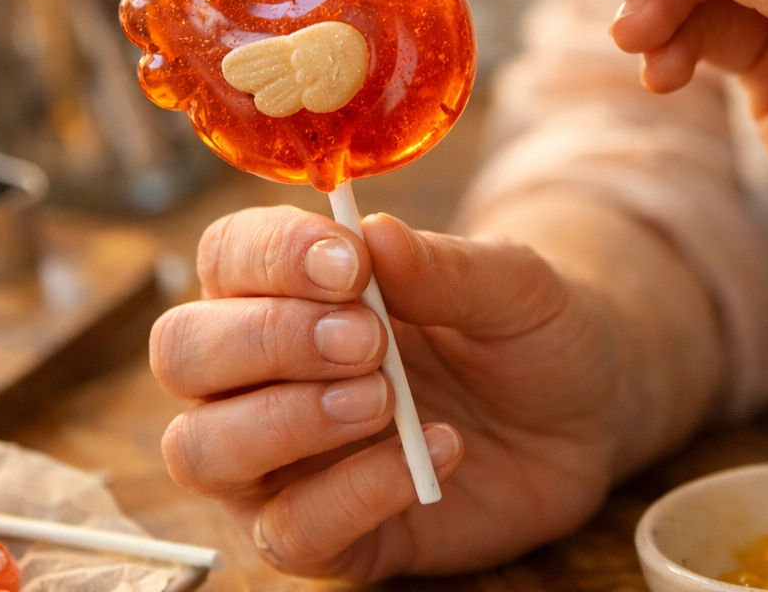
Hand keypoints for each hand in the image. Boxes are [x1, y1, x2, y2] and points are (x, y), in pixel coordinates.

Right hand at [150, 206, 622, 579]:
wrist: (585, 414)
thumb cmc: (525, 332)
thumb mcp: (511, 285)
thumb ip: (442, 266)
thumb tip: (374, 234)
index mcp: (287, 289)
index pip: (225, 257)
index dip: (269, 255)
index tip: (348, 263)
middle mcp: (259, 373)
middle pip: (182, 351)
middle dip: (267, 338)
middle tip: (369, 337)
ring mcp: (281, 460)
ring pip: (200, 449)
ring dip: (283, 419)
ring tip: (383, 399)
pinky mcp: (325, 534)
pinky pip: (288, 531)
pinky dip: (354, 493)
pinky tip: (431, 452)